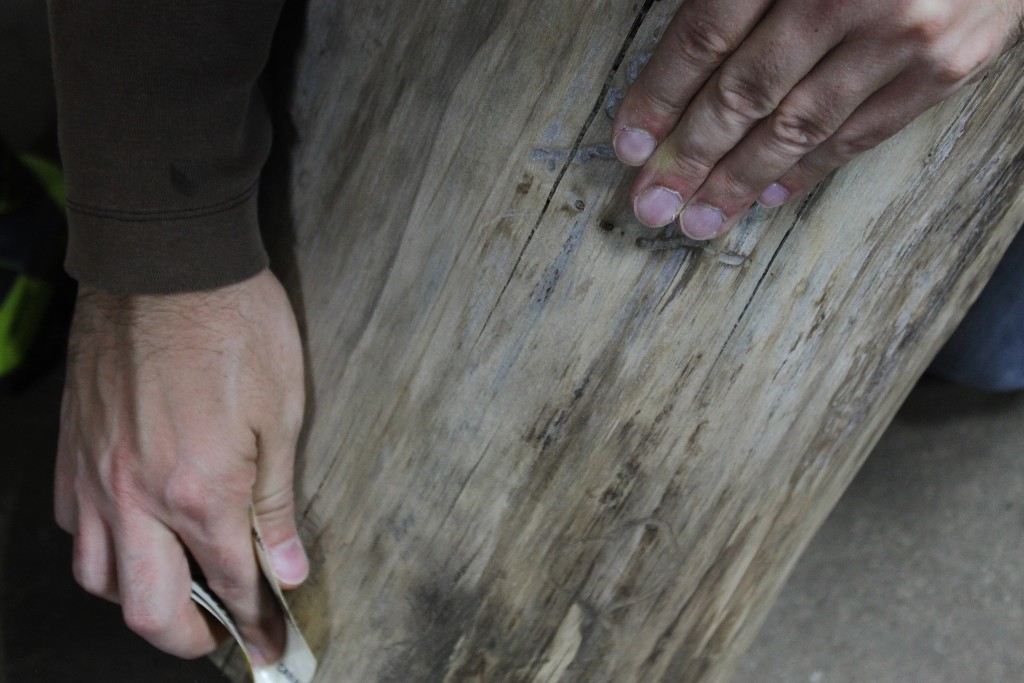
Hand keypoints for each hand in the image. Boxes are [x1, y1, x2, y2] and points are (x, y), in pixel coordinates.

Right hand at [55, 269, 308, 662]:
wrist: (166, 265)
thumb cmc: (236, 328)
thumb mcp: (282, 415)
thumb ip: (277, 502)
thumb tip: (288, 565)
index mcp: (200, 492)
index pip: (232, 582)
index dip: (258, 621)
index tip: (273, 641)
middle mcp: (136, 498)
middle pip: (151, 609)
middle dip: (192, 639)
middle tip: (222, 637)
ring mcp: (94, 477)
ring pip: (98, 577)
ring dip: (138, 600)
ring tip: (175, 592)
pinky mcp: (71, 451)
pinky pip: (71, 527)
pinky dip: (100, 549)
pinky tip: (128, 536)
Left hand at [613, 0, 1023, 238]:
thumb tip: (690, 56)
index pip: (706, 35)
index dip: (660, 96)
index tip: (630, 145)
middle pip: (744, 92)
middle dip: (688, 157)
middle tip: (652, 203)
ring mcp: (901, 34)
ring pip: (797, 126)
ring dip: (739, 181)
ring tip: (699, 218)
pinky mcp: (946, 65)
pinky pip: (862, 133)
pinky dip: (809, 170)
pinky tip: (768, 196)